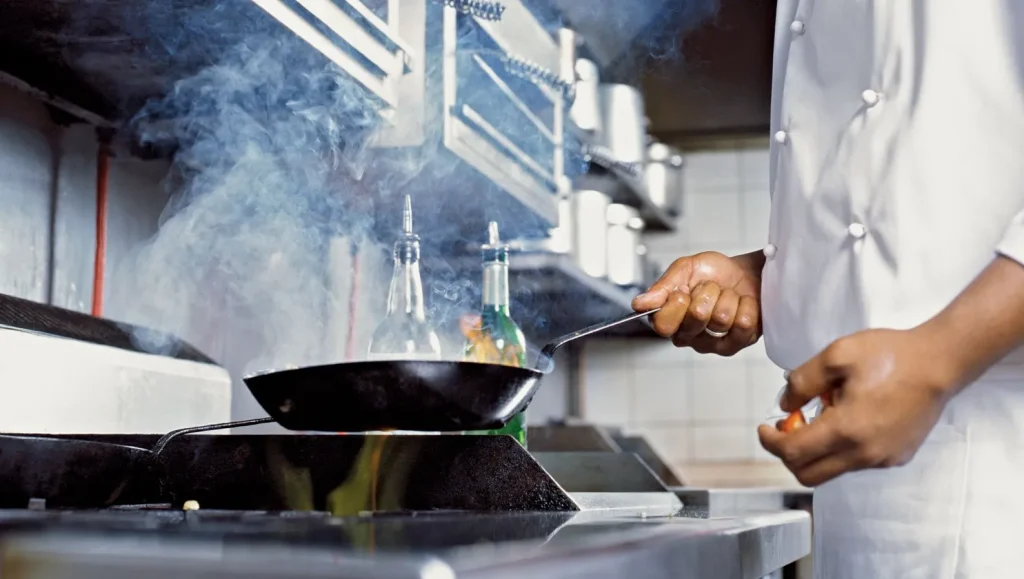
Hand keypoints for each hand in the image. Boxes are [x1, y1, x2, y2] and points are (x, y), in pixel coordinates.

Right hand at [632, 251, 761, 355]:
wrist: (745, 273)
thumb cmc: (713, 273)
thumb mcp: (684, 269)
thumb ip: (662, 287)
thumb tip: (639, 303)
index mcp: (670, 320)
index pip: (662, 324)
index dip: (676, 303)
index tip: (684, 289)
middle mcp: (689, 337)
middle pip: (696, 317)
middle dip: (706, 293)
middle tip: (710, 289)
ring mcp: (714, 344)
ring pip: (722, 318)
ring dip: (728, 297)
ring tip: (727, 295)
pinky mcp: (739, 343)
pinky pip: (743, 323)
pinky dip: (746, 305)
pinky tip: (742, 304)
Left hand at [757, 328, 958, 486]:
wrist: (939, 363)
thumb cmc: (890, 355)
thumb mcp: (836, 355)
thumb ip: (802, 381)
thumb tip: (785, 404)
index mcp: (846, 430)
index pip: (793, 453)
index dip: (771, 442)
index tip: (764, 427)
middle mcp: (864, 453)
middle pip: (808, 474)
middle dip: (788, 453)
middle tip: (786, 426)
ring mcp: (882, 459)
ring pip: (831, 470)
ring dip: (814, 450)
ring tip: (820, 414)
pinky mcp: (896, 457)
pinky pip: (855, 463)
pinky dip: (838, 449)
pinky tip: (845, 418)